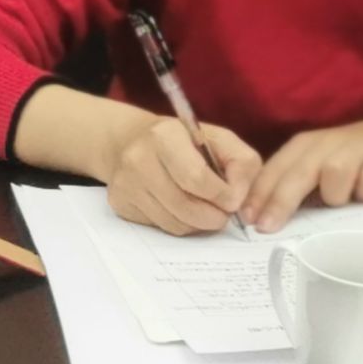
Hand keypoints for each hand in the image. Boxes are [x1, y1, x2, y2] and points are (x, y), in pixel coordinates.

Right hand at [104, 117, 260, 235]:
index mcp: (164, 135)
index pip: (197, 179)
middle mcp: (137, 158)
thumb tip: (238, 203)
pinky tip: (178, 207)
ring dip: (197, 223)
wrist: (133, 141)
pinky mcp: (119, 202)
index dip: (223, 196)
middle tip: (222, 210)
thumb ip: (243, 166)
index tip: (232, 198)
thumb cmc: (186, 143)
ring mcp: (125, 182)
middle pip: (186, 207)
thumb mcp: (221, 141)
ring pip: (175, 223)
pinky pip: (161, 228)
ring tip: (201, 206)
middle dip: (214, 216)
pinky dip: (178, 224)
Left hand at [243, 119, 362, 233]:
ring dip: (336, 195)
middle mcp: (324, 144)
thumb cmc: (348, 162)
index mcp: (302, 146)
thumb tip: (263, 220)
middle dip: (280, 202)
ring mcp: (353, 148)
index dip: (258, 194)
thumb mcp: (316, 168)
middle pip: (297, 173)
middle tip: (267, 227)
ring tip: (344, 199)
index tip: (247, 219)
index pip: (274, 169)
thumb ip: (294, 187)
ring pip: (333, 175)